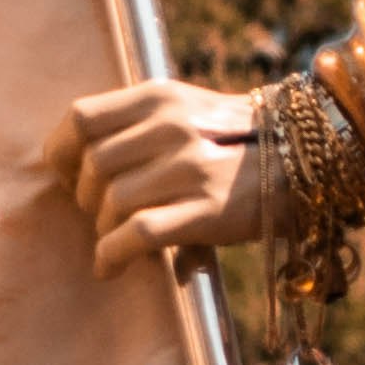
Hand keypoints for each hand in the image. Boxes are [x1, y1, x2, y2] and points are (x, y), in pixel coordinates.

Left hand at [64, 77, 261, 270]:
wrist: (302, 164)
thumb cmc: (231, 145)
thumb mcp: (184, 114)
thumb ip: (133, 129)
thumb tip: (71, 166)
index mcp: (159, 97)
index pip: (81, 118)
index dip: (61, 152)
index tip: (66, 176)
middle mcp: (171, 125)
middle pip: (93, 166)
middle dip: (84, 199)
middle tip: (98, 215)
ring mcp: (190, 166)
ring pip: (112, 202)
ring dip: (103, 230)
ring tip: (114, 240)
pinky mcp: (206, 210)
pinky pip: (137, 234)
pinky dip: (113, 255)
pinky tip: (111, 266)